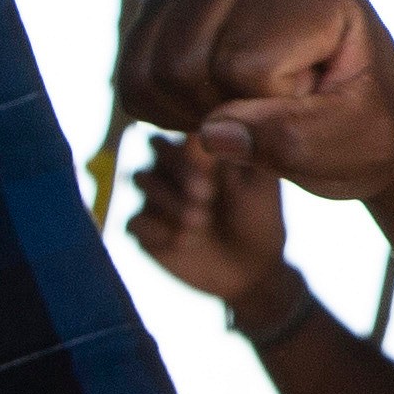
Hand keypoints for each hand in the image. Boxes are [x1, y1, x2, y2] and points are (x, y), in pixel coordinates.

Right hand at [123, 0, 393, 202]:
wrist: (363, 105)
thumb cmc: (363, 124)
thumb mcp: (346, 142)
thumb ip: (286, 139)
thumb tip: (212, 133)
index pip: (243, 65)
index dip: (271, 107)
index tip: (315, 101)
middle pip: (184, 63)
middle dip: (222, 110)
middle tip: (276, 109)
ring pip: (151, 68)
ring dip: (190, 109)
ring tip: (248, 102)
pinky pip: (131, 67)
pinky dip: (162, 103)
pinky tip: (213, 99)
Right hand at [127, 131, 299, 316]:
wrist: (251, 271)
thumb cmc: (260, 219)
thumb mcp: (260, 184)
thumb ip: (244, 151)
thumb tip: (226, 122)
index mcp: (202, 148)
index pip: (182, 123)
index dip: (196, 139)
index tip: (215, 163)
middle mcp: (173, 166)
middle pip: (154, 144)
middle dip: (178, 167)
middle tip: (207, 195)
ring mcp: (155, 197)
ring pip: (139, 177)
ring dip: (168, 198)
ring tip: (200, 221)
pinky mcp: (144, 230)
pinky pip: (133, 220)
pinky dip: (156, 229)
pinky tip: (183, 242)